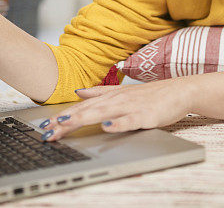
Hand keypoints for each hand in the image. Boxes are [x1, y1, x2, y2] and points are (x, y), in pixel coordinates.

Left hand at [37, 77, 194, 141]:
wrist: (179, 91)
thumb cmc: (150, 95)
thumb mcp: (122, 92)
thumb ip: (99, 93)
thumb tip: (79, 92)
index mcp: (110, 97)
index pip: (81, 108)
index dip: (62, 116)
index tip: (44, 126)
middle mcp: (117, 100)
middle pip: (87, 111)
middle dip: (66, 122)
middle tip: (47, 131)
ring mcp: (131, 107)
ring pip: (103, 113)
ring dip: (84, 119)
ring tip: (66, 125)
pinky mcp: (146, 115)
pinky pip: (130, 120)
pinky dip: (118, 124)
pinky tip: (107, 127)